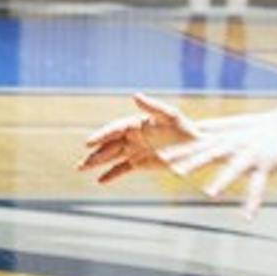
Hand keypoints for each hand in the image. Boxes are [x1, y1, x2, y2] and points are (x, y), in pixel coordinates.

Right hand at [78, 93, 199, 183]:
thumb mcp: (169, 115)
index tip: (88, 142)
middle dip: (95, 155)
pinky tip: (100, 180)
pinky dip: (111, 174)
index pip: (114, 130)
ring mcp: (134, 150)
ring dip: (97, 163)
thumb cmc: (183, 127)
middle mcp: (131, 137)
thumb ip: (152, 106)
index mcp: (134, 124)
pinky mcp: (140, 163)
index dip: (101, 136)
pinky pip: (122, 169)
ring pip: (112, 157)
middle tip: (81, 164)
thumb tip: (135, 95)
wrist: (195, 145)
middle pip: (109, 146)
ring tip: (82, 169)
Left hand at [157, 109, 276, 218]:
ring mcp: (250, 155)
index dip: (180, 151)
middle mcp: (235, 146)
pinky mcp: (266, 165)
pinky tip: (247, 219)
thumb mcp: (233, 131)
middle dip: (193, 162)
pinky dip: (253, 203)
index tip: (161, 157)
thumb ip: (214, 133)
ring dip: (223, 180)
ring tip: (210, 193)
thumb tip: (193, 130)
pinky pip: (258, 187)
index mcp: (225, 139)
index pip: (198, 145)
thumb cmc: (259, 130)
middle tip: (175, 171)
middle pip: (210, 154)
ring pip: (234, 169)